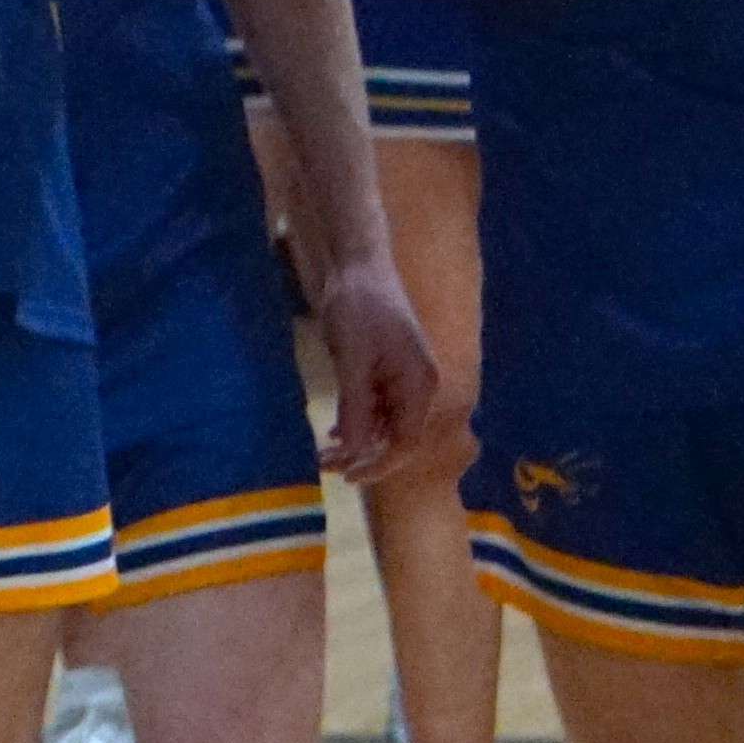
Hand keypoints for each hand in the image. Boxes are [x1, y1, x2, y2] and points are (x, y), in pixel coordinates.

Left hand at [308, 256, 448, 486]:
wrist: (354, 264)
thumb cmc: (358, 307)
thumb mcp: (353, 360)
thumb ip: (357, 406)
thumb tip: (357, 451)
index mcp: (420, 384)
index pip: (406, 442)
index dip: (378, 464)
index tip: (348, 478)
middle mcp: (416, 386)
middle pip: (395, 436)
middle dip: (362, 455)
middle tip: (324, 467)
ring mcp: (400, 378)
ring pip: (383, 424)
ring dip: (357, 441)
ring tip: (324, 454)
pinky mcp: (383, 370)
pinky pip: (375, 407)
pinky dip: (356, 422)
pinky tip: (335, 433)